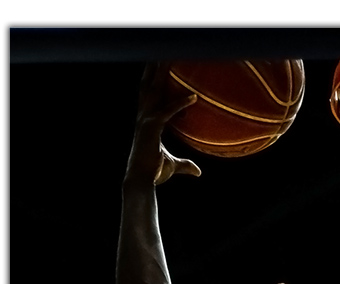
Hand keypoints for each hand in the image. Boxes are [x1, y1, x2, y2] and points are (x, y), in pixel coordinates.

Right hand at [125, 62, 201, 185]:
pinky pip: (168, 112)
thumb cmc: (154, 174)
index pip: (151, 93)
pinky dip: (180, 104)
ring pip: (155, 90)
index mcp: (146, 119)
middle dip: (155, 65)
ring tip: (172, 56)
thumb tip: (198, 172)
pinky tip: (193, 97)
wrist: (141, 181)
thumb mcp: (173, 166)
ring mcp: (146, 120)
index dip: (154, 76)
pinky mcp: (152, 128)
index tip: (159, 60)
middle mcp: (144, 115)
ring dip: (163, 73)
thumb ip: (185, 165)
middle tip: (162, 47)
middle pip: (149, 83)